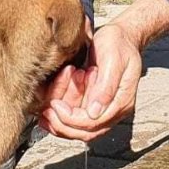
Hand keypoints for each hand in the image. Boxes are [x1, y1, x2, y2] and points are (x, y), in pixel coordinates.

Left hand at [38, 21, 142, 141]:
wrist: (122, 36)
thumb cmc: (119, 44)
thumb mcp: (113, 61)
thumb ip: (105, 88)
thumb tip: (94, 113)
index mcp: (121, 102)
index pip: (93, 123)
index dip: (71, 118)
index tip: (55, 105)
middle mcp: (113, 110)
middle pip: (86, 133)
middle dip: (62, 124)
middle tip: (46, 112)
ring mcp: (104, 108)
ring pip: (79, 129)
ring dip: (60, 121)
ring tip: (46, 108)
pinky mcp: (94, 103)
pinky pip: (76, 118)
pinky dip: (62, 115)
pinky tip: (51, 106)